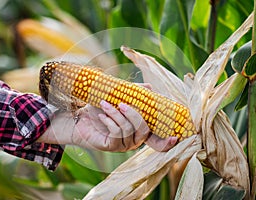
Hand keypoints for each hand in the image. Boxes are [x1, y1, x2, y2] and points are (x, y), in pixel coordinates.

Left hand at [39, 100, 177, 151]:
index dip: (166, 142)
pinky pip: (117, 133)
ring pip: (128, 129)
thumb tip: (150, 88)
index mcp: (139, 129)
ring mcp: (123, 145)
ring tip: (105, 104)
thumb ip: (134, 93)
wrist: (80, 116)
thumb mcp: (118, 96)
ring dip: (116, 114)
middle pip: (143, 129)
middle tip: (121, 103)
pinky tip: (102, 114)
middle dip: (133, 114)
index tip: (175, 137)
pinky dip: (110, 120)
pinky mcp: (111, 146)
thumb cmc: (100, 107)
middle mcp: (134, 140)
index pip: (157, 140)